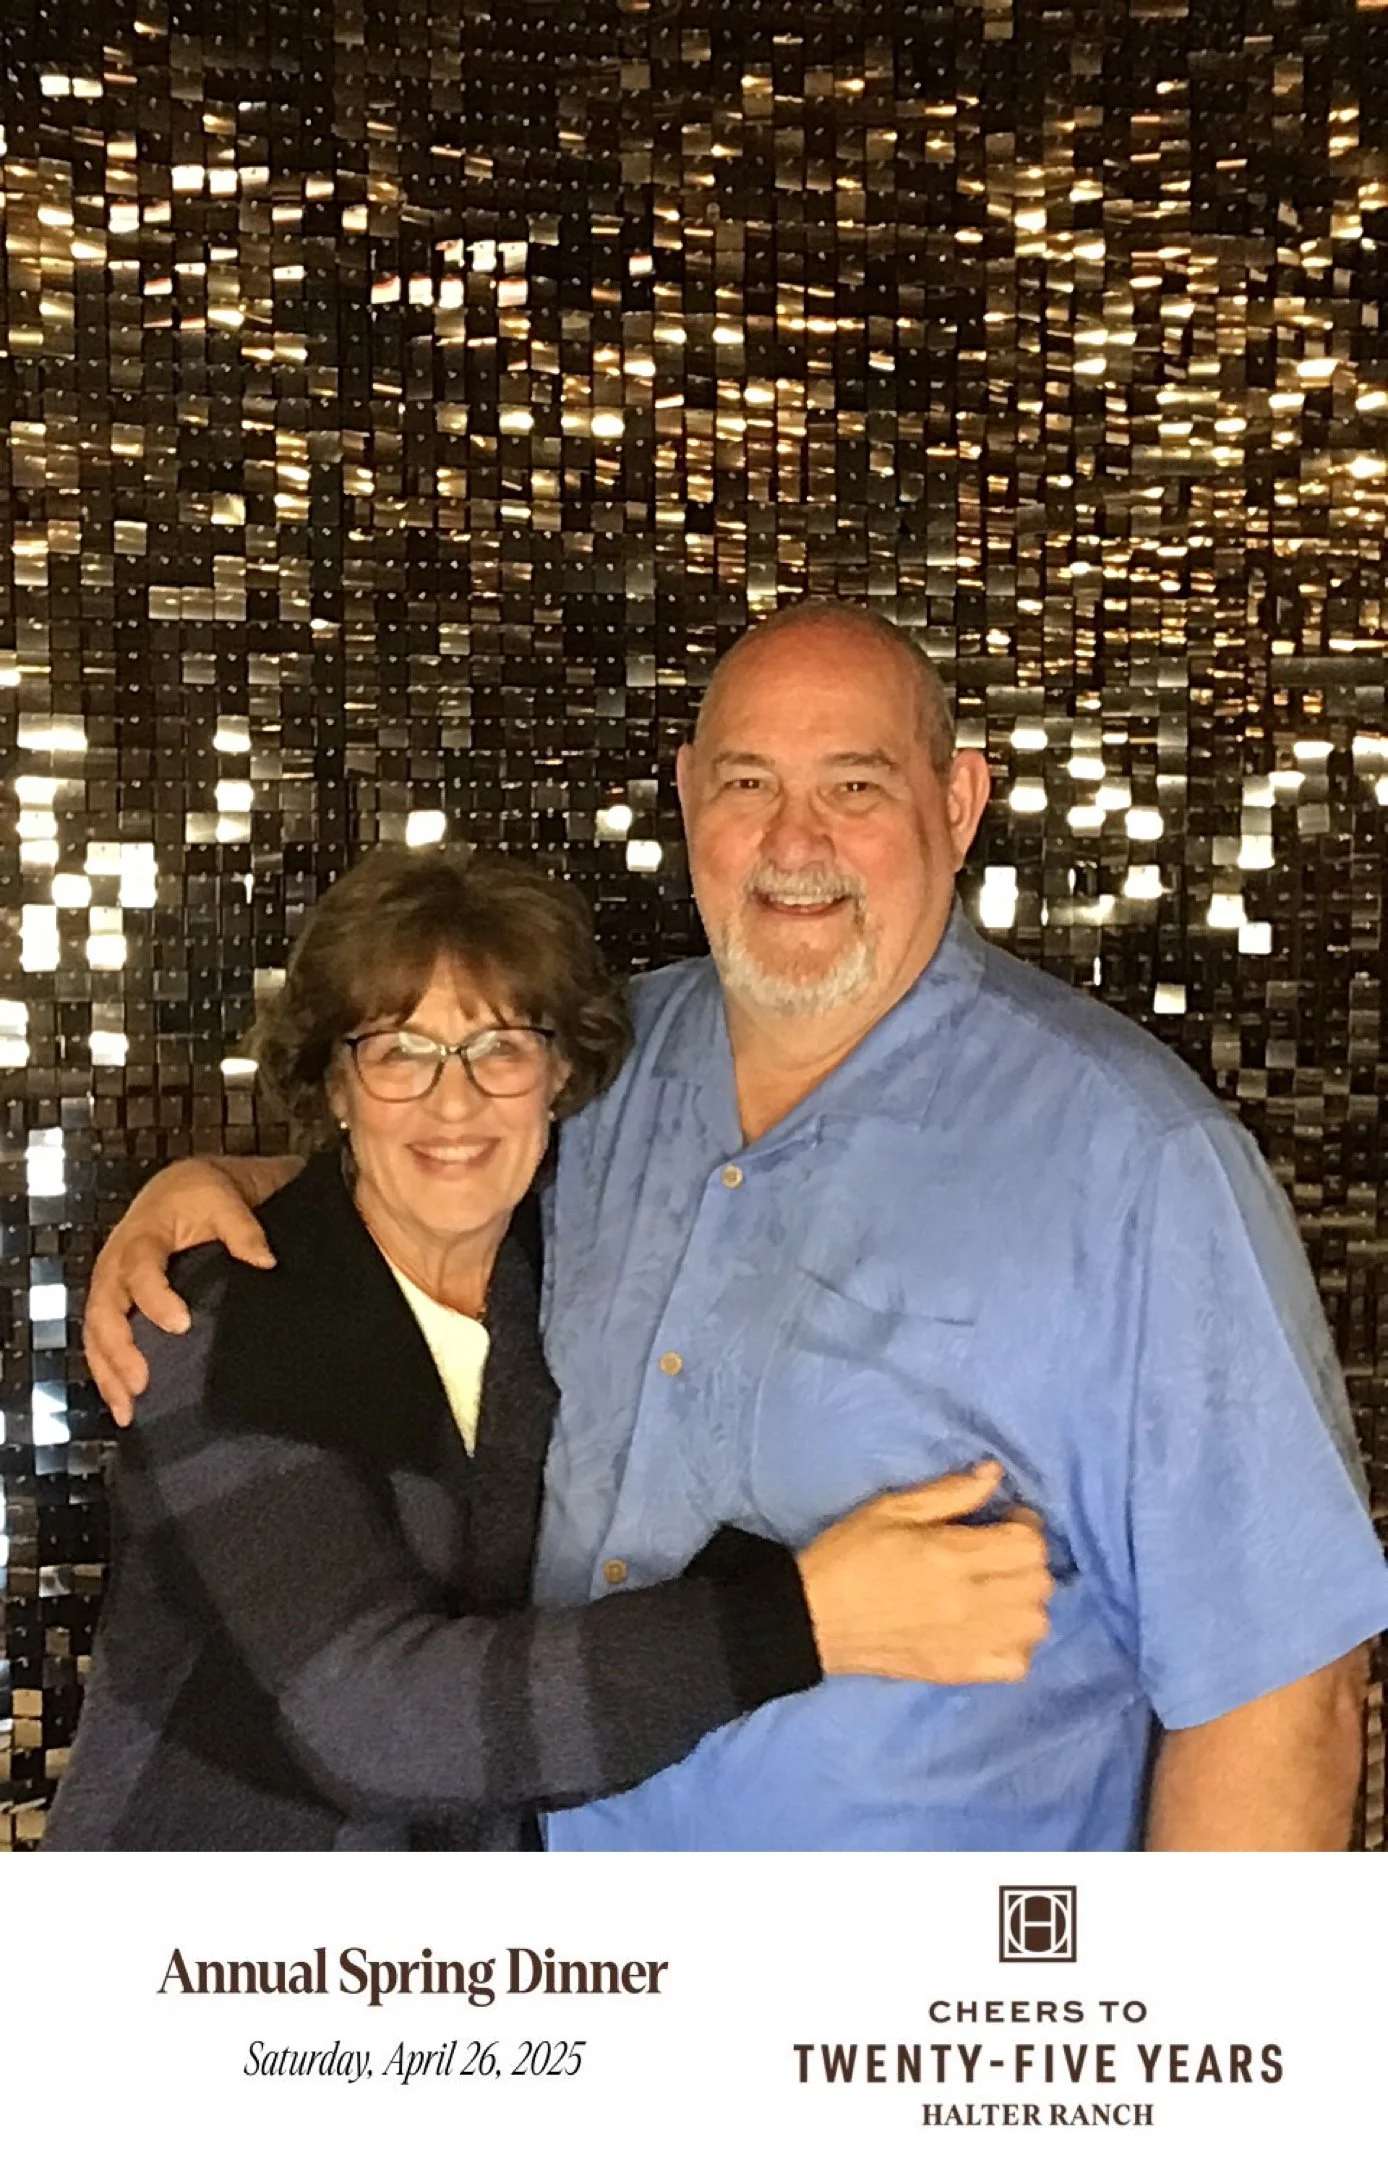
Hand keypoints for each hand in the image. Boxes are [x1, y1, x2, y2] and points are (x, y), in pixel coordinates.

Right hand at [83, 1158, 278, 1425]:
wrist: (180, 1189)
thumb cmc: (201, 1195)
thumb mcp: (224, 1198)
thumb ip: (243, 1230)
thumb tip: (266, 1262)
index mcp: (142, 1236)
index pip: (141, 1268)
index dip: (155, 1297)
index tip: (181, 1324)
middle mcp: (116, 1264)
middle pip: (105, 1309)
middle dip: (120, 1349)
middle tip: (143, 1383)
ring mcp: (110, 1287)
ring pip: (96, 1333)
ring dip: (108, 1372)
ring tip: (128, 1409)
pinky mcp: (114, 1305)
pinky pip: (100, 1342)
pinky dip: (107, 1376)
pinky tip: (124, 1408)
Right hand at [797, 1461, 1053, 1685]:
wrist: (813, 1618)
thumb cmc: (849, 1555)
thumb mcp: (891, 1508)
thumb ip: (948, 1492)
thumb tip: (994, 1475)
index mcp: (952, 1558)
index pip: (1028, 1546)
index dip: (1025, 1525)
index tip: (1006, 1520)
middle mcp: (969, 1603)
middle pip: (1040, 1584)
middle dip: (1029, 1560)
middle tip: (1001, 1551)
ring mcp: (967, 1643)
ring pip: (1037, 1625)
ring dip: (1027, 1601)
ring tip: (1000, 1589)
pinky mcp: (959, 1671)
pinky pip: (1017, 1664)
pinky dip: (1017, 1644)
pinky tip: (994, 1627)